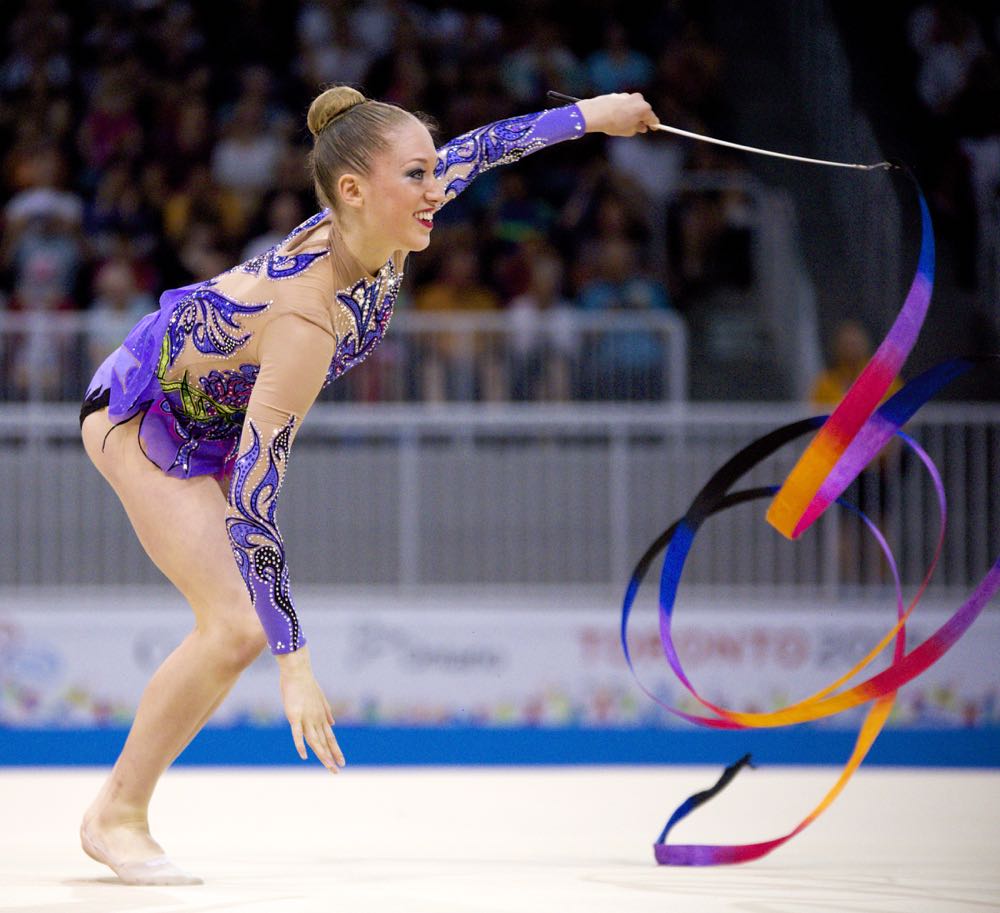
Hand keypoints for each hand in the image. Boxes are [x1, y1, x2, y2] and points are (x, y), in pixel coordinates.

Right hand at [276, 645, 345, 771]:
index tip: (342, 762)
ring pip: (315, 741)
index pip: (331, 738)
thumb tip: (333, 724)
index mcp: (322, 717)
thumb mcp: (320, 699)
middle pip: (325, 742)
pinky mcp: (295, 715)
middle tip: (338, 771)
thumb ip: (327, 712)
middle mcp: (316, 720)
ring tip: (329, 767)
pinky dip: (300, 745)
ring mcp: (306, 718)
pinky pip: (297, 733)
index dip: (336, 750)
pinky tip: (304, 756)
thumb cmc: (306, 685)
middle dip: (331, 757)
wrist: (298, 671)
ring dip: (322, 755)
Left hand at [576, 93, 658, 136]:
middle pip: (644, 110)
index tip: (653, 128)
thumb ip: (638, 128)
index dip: (654, 125)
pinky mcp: (619, 95)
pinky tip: (616, 117)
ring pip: (634, 106)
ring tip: (623, 124)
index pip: (653, 119)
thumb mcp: (629, 131)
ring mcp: (629, 96)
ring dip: (632, 114)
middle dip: (642, 119)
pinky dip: (623, 110)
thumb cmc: (614, 124)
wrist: (597, 113)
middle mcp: (639, 100)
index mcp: (644, 109)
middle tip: (638, 127)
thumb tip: (641, 126)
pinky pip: (625, 104)